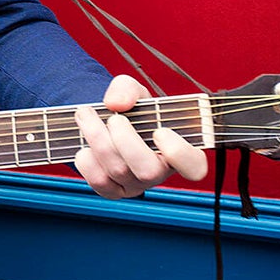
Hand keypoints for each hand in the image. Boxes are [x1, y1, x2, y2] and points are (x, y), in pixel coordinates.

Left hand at [73, 74, 208, 198]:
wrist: (106, 122)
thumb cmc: (131, 111)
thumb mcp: (134, 91)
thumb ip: (128, 89)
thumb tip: (116, 104)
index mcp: (178, 150)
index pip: (194, 167)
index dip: (179, 153)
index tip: (160, 131)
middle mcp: (159, 172)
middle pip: (148, 171)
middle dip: (125, 141)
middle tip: (114, 118)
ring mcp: (136, 185)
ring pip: (118, 171)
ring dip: (97, 139)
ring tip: (85, 114)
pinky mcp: (112, 191)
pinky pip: (99, 182)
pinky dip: (87, 161)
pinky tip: (85, 144)